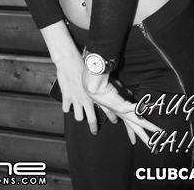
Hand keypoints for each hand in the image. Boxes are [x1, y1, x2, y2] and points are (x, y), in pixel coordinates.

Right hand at [41, 20, 104, 134]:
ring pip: (78, 116)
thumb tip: (127, 91)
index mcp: (96, 94)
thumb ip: (112, 84)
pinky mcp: (67, 97)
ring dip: (80, 115)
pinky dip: (67, 107)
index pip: (106, 109)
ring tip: (80, 114)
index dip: (111, 117)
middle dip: (94, 127)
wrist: (69, 62)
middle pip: (91, 119)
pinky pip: (66, 109)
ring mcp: (76, 100)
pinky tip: (68, 106)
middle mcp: (86, 100)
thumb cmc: (85, 66)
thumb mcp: (99, 75)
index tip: (114, 121)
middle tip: (95, 131)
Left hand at [82, 67, 162, 146]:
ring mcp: (123, 112)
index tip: (134, 142)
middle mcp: (122, 114)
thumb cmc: (103, 88)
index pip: (128, 125)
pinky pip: (136, 108)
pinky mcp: (123, 106)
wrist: (95, 87)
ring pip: (139, 122)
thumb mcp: (116, 93)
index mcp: (119, 112)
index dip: (131, 134)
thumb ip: (124, 94)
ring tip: (159, 132)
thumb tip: (130, 95)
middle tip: (152, 147)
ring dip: (149, 127)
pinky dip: (144, 109)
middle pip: (135, 128)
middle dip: (144, 138)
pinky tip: (153, 108)